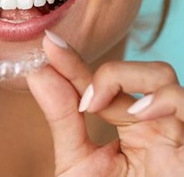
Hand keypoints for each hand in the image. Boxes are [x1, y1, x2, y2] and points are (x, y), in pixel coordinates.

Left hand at [27, 32, 183, 175]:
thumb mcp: (79, 164)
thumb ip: (62, 119)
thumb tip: (38, 74)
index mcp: (125, 123)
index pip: (98, 81)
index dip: (74, 61)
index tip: (49, 44)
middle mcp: (151, 121)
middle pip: (134, 70)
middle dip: (103, 71)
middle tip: (79, 94)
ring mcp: (173, 129)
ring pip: (164, 76)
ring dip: (129, 80)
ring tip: (98, 104)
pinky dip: (161, 100)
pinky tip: (137, 115)